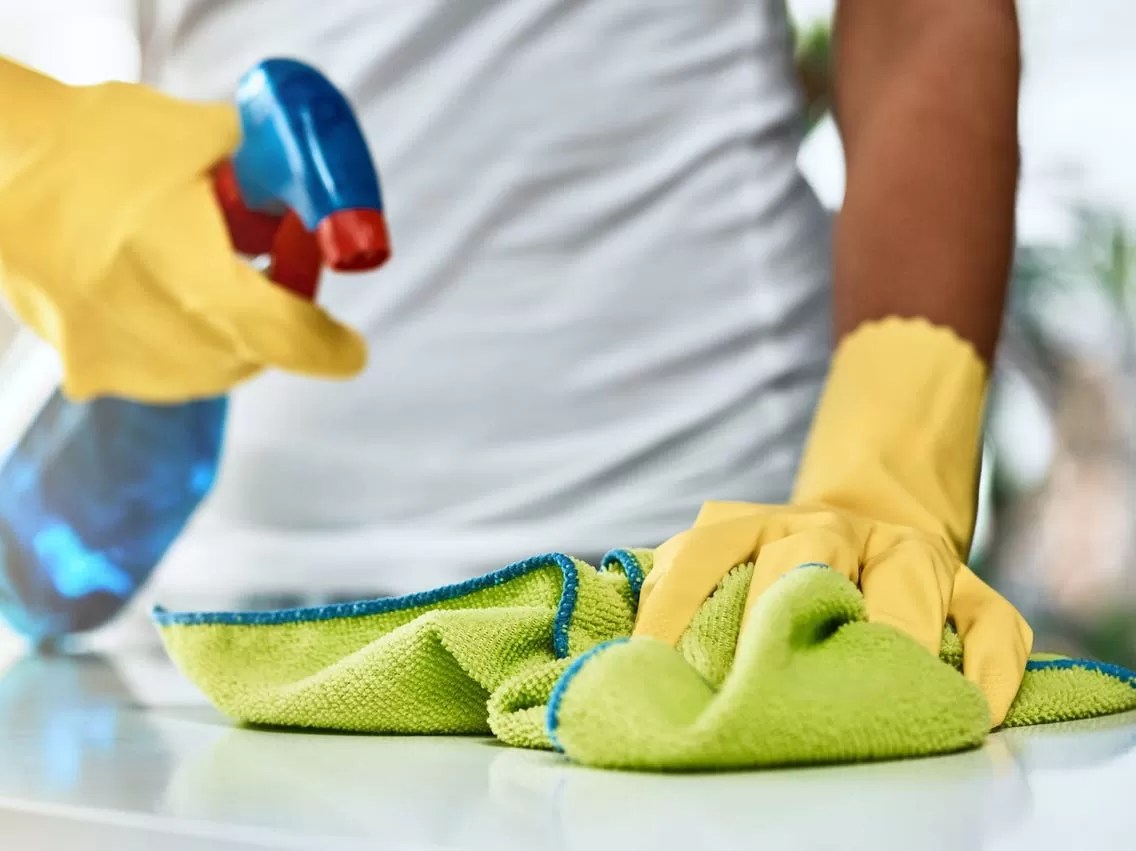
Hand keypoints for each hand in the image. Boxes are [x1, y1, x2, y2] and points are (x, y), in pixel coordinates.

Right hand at [0, 58, 364, 402]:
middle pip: (255, 353)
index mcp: (202, 283)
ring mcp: (122, 363)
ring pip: (211, 369)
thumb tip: (318, 188)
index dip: (332, 347)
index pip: (295, 341)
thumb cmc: (96, 145)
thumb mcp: (205, 137)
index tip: (351, 348)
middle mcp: (166, 339)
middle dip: (275, 321)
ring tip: (201, 271)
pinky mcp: (86, 370)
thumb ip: (274, 169)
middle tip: (269, 271)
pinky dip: (178, 340)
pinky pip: (159, 369)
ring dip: (228, 334)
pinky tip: (155, 290)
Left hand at [634, 501, 1031, 726]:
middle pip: (810, 555)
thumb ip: (680, 588)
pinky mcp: (975, 588)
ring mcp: (910, 553)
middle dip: (785, 615)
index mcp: (763, 524)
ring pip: (909, 578)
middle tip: (762, 686)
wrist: (879, 512)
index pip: (706, 553)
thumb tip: (628, 653)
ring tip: (877, 696)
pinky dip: (987, 671)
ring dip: (893, 636)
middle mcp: (836, 527)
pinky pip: (995, 627)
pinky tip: (970, 710)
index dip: (674, 606)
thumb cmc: (789, 565)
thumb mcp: (730, 560)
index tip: (650, 663)